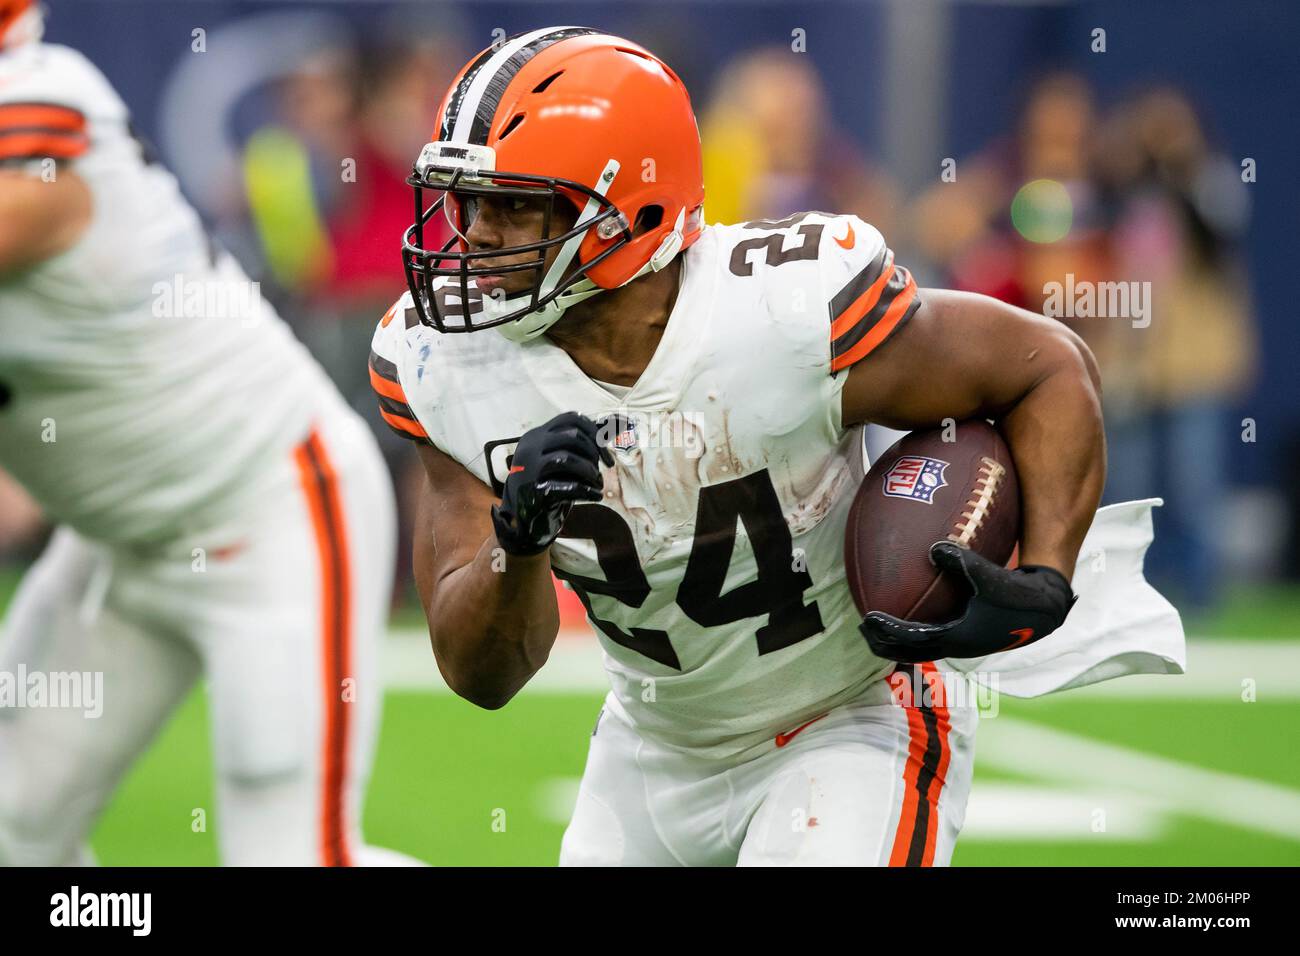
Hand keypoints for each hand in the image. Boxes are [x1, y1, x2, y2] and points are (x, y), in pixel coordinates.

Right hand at [491, 411, 613, 555]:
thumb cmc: (548, 484)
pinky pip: (566, 487)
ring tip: (598, 483)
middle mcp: (530, 448)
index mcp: (537, 435)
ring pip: (566, 458)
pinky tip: (596, 496)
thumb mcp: (563, 459)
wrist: (523, 519)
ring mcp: (529, 470)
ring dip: (590, 471)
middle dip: (594, 452)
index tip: (605, 454)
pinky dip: (587, 491)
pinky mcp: (535, 493)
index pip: (571, 418)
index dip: (595, 432)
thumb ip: (587, 441)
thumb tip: (620, 422)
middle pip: (571, 436)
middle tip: (601, 469)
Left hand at [859, 541, 1075, 663]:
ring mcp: (961, 644)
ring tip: (878, 628)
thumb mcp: (989, 575)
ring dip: (898, 641)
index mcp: (958, 637)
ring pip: (921, 649)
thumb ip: (961, 561)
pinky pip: (933, 639)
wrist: (1043, 609)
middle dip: (885, 643)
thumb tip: (934, 547)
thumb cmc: (1016, 594)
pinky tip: (911, 613)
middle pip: (910, 652)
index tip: (867, 619)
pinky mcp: (968, 636)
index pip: (914, 639)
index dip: (889, 631)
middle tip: (863, 630)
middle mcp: (956, 646)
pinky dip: (915, 633)